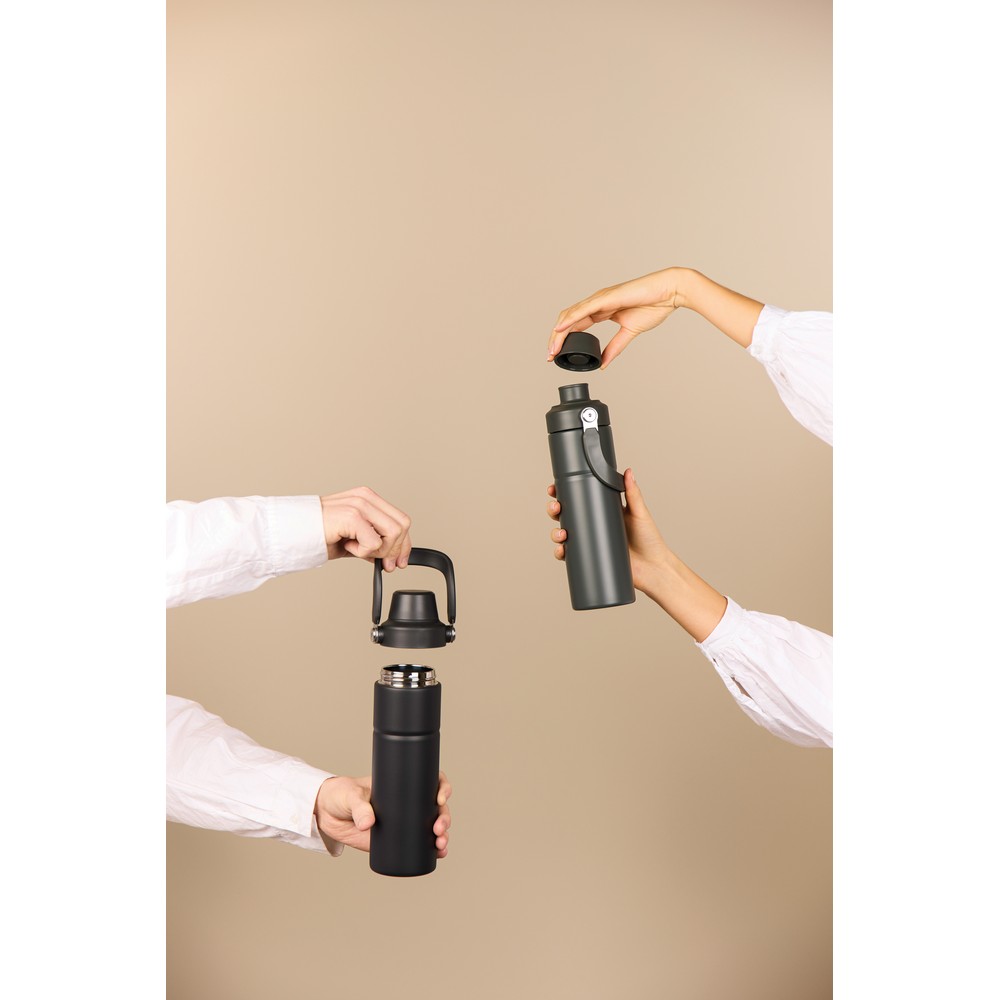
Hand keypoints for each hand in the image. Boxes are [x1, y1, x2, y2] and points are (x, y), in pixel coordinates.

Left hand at [313, 772, 452, 856]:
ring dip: (442, 836)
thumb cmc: (342, 794)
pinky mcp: (394, 840)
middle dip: (444, 817)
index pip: (430, 781)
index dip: (442, 787)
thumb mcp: (352, 795)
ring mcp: (402, 822)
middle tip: (438, 828)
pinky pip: (418, 845)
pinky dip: (431, 850)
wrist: (328, 813)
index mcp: (401, 785)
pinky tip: (438, 854)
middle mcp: (407, 803)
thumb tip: (368, 823)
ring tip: (440, 845)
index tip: (441, 797)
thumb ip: (360, 807)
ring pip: (431, 827)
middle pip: (436, 807)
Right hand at [320, 486, 411, 570]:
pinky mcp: (352, 516)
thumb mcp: (353, 539)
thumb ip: (372, 543)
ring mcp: (359, 504)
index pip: (400, 520)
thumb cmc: (317, 534)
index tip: (400, 562)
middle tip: (382, 564)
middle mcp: (365, 497)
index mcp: (368, 498)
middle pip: (402, 526)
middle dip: (395, 550)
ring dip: (378, 550)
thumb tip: (391, 557)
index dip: (404, 544)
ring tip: (356, 548)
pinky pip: (374, 543)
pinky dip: (362, 552)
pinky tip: (346, 545)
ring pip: (393, 533)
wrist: (292, 533)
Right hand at [546, 471, 725, 639]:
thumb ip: (633, 493)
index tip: (555, 489)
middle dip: (554, 510)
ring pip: (564, 535)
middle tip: (555, 508)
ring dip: (555, 532)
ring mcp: (590, 542)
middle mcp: (594, 526)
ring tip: (562, 533)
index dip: (564, 493)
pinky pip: (570, 555)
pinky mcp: (590, 558)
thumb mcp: (640, 513)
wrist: (653, 568)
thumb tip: (629, 471)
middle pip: (566, 515)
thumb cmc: (650, 540)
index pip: (580, 498)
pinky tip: (562, 550)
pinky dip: (561, 553)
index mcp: (604, 511)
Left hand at [547, 268, 688, 369]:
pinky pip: (583, 309)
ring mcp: (600, 298)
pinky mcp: (607, 297)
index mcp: (601, 310)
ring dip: (558, 333)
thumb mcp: (629, 332)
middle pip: (568, 321)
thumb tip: (603, 363)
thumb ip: (614, 348)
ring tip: (551, 348)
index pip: (576, 326)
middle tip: (550, 356)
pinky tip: (560, 329)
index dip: (564, 340)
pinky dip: (570, 319)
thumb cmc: (653, 306)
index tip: (556, 356)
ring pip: (571, 315)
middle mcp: (597, 303)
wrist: (668, 293)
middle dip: (556, 339)